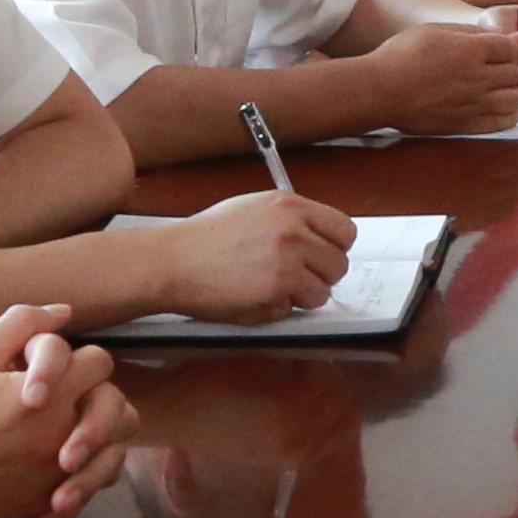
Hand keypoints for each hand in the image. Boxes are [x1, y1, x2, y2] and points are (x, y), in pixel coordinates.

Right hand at [146, 185, 357, 322]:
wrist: (172, 262)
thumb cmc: (205, 238)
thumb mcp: (253, 208)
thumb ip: (292, 220)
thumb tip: (322, 239)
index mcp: (290, 206)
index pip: (345, 230)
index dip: (335, 247)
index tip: (323, 256)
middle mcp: (293, 232)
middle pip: (338, 265)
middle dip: (320, 276)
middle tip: (294, 277)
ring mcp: (286, 264)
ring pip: (322, 293)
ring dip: (300, 297)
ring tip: (269, 286)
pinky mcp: (274, 294)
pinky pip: (294, 311)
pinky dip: (277, 310)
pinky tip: (252, 296)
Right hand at [353, 13, 517, 136]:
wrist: (380, 91)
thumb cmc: (401, 56)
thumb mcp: (434, 30)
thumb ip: (466, 32)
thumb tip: (487, 36)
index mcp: (473, 50)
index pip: (511, 47)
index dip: (506, 48)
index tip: (496, 50)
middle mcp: (479, 77)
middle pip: (515, 72)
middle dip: (510, 69)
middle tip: (498, 70)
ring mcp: (475, 103)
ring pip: (515, 99)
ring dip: (512, 92)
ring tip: (501, 90)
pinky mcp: (467, 125)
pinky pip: (502, 122)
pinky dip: (510, 116)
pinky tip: (506, 111)